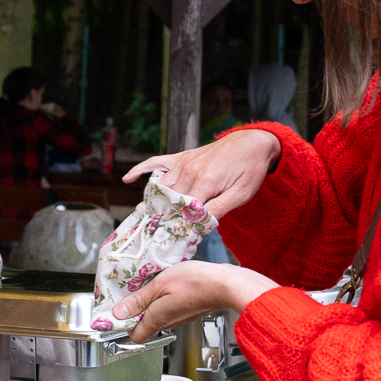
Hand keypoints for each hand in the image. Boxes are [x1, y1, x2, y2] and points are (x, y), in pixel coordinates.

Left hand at [113, 260, 276, 340]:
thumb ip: (138, 300)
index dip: (123, 325)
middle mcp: (167, 323)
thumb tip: (118, 313)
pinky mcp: (187, 311)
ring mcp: (179, 318)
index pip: (134, 336)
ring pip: (156, 316)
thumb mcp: (159, 284)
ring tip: (148, 287)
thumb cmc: (195, 282)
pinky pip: (168, 310)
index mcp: (156, 319)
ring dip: (149, 304)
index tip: (117, 312)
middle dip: (134, 312)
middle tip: (130, 294)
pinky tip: (166, 287)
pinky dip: (162, 300)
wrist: (225, 284)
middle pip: (144, 325)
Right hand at [121, 128, 280, 218]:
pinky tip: (128, 178)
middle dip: (166, 217)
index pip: (185, 210)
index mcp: (205, 181)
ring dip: (157, 202)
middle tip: (160, 234)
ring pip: (162, 187)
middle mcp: (190, 170)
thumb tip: (199, 224)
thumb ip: (219, 208)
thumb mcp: (242, 194)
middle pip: (170, 200)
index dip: (181, 225)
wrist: (252, 141)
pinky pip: (157, 162)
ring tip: (151, 220)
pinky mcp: (182, 156)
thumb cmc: (250, 169)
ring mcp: (183, 162)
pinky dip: (141, 169)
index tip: (176, 238)